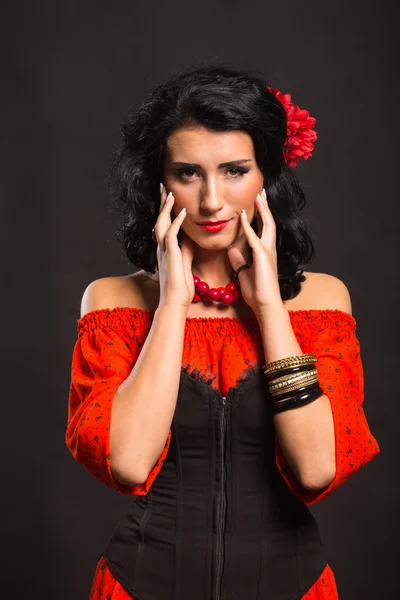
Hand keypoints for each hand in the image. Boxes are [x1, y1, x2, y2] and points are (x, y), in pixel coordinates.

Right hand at [153, 184, 195, 309]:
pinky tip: (182, 212)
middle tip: (163, 187)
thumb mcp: (185, 264)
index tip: (169, 197)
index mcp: (166, 250)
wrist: (175, 302)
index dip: (166, 211)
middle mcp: (162, 248)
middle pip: (159, 220)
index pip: (164, 225)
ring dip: (166, 208)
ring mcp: (165, 251)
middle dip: (161, 203)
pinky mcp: (171, 256)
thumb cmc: (180, 287)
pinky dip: (177, 222)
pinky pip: (171, 234)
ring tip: (170, 193)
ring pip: (162, 223)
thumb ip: (185, 251)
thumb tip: (189, 241)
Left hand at [227, 188, 281, 314]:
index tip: (256, 202)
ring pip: (267, 225)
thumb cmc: (256, 292)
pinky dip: (249, 226)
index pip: (263, 228)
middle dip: (265, 206)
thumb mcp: (243, 272)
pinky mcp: (263, 257)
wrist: (265, 305)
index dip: (260, 215)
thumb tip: (231, 250)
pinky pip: (255, 238)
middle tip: (262, 191)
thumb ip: (238, 261)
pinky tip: (243, 216)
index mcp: (264, 252)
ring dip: (262, 209)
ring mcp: (267, 252)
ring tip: (259, 195)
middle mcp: (269, 249)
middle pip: (269, 222)